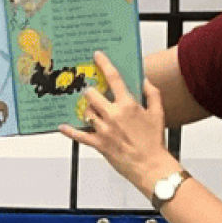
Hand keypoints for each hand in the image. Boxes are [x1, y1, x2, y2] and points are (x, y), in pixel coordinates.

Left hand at [60, 51, 174, 196]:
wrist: (150, 166)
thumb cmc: (154, 142)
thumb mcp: (158, 113)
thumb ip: (152, 94)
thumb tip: (145, 81)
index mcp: (128, 105)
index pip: (114, 78)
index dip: (104, 64)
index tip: (97, 57)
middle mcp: (113, 115)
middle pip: (92, 95)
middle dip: (90, 91)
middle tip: (90, 91)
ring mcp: (104, 130)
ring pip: (86, 112)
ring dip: (86, 109)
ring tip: (88, 108)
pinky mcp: (99, 144)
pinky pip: (80, 136)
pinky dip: (70, 131)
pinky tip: (63, 127)